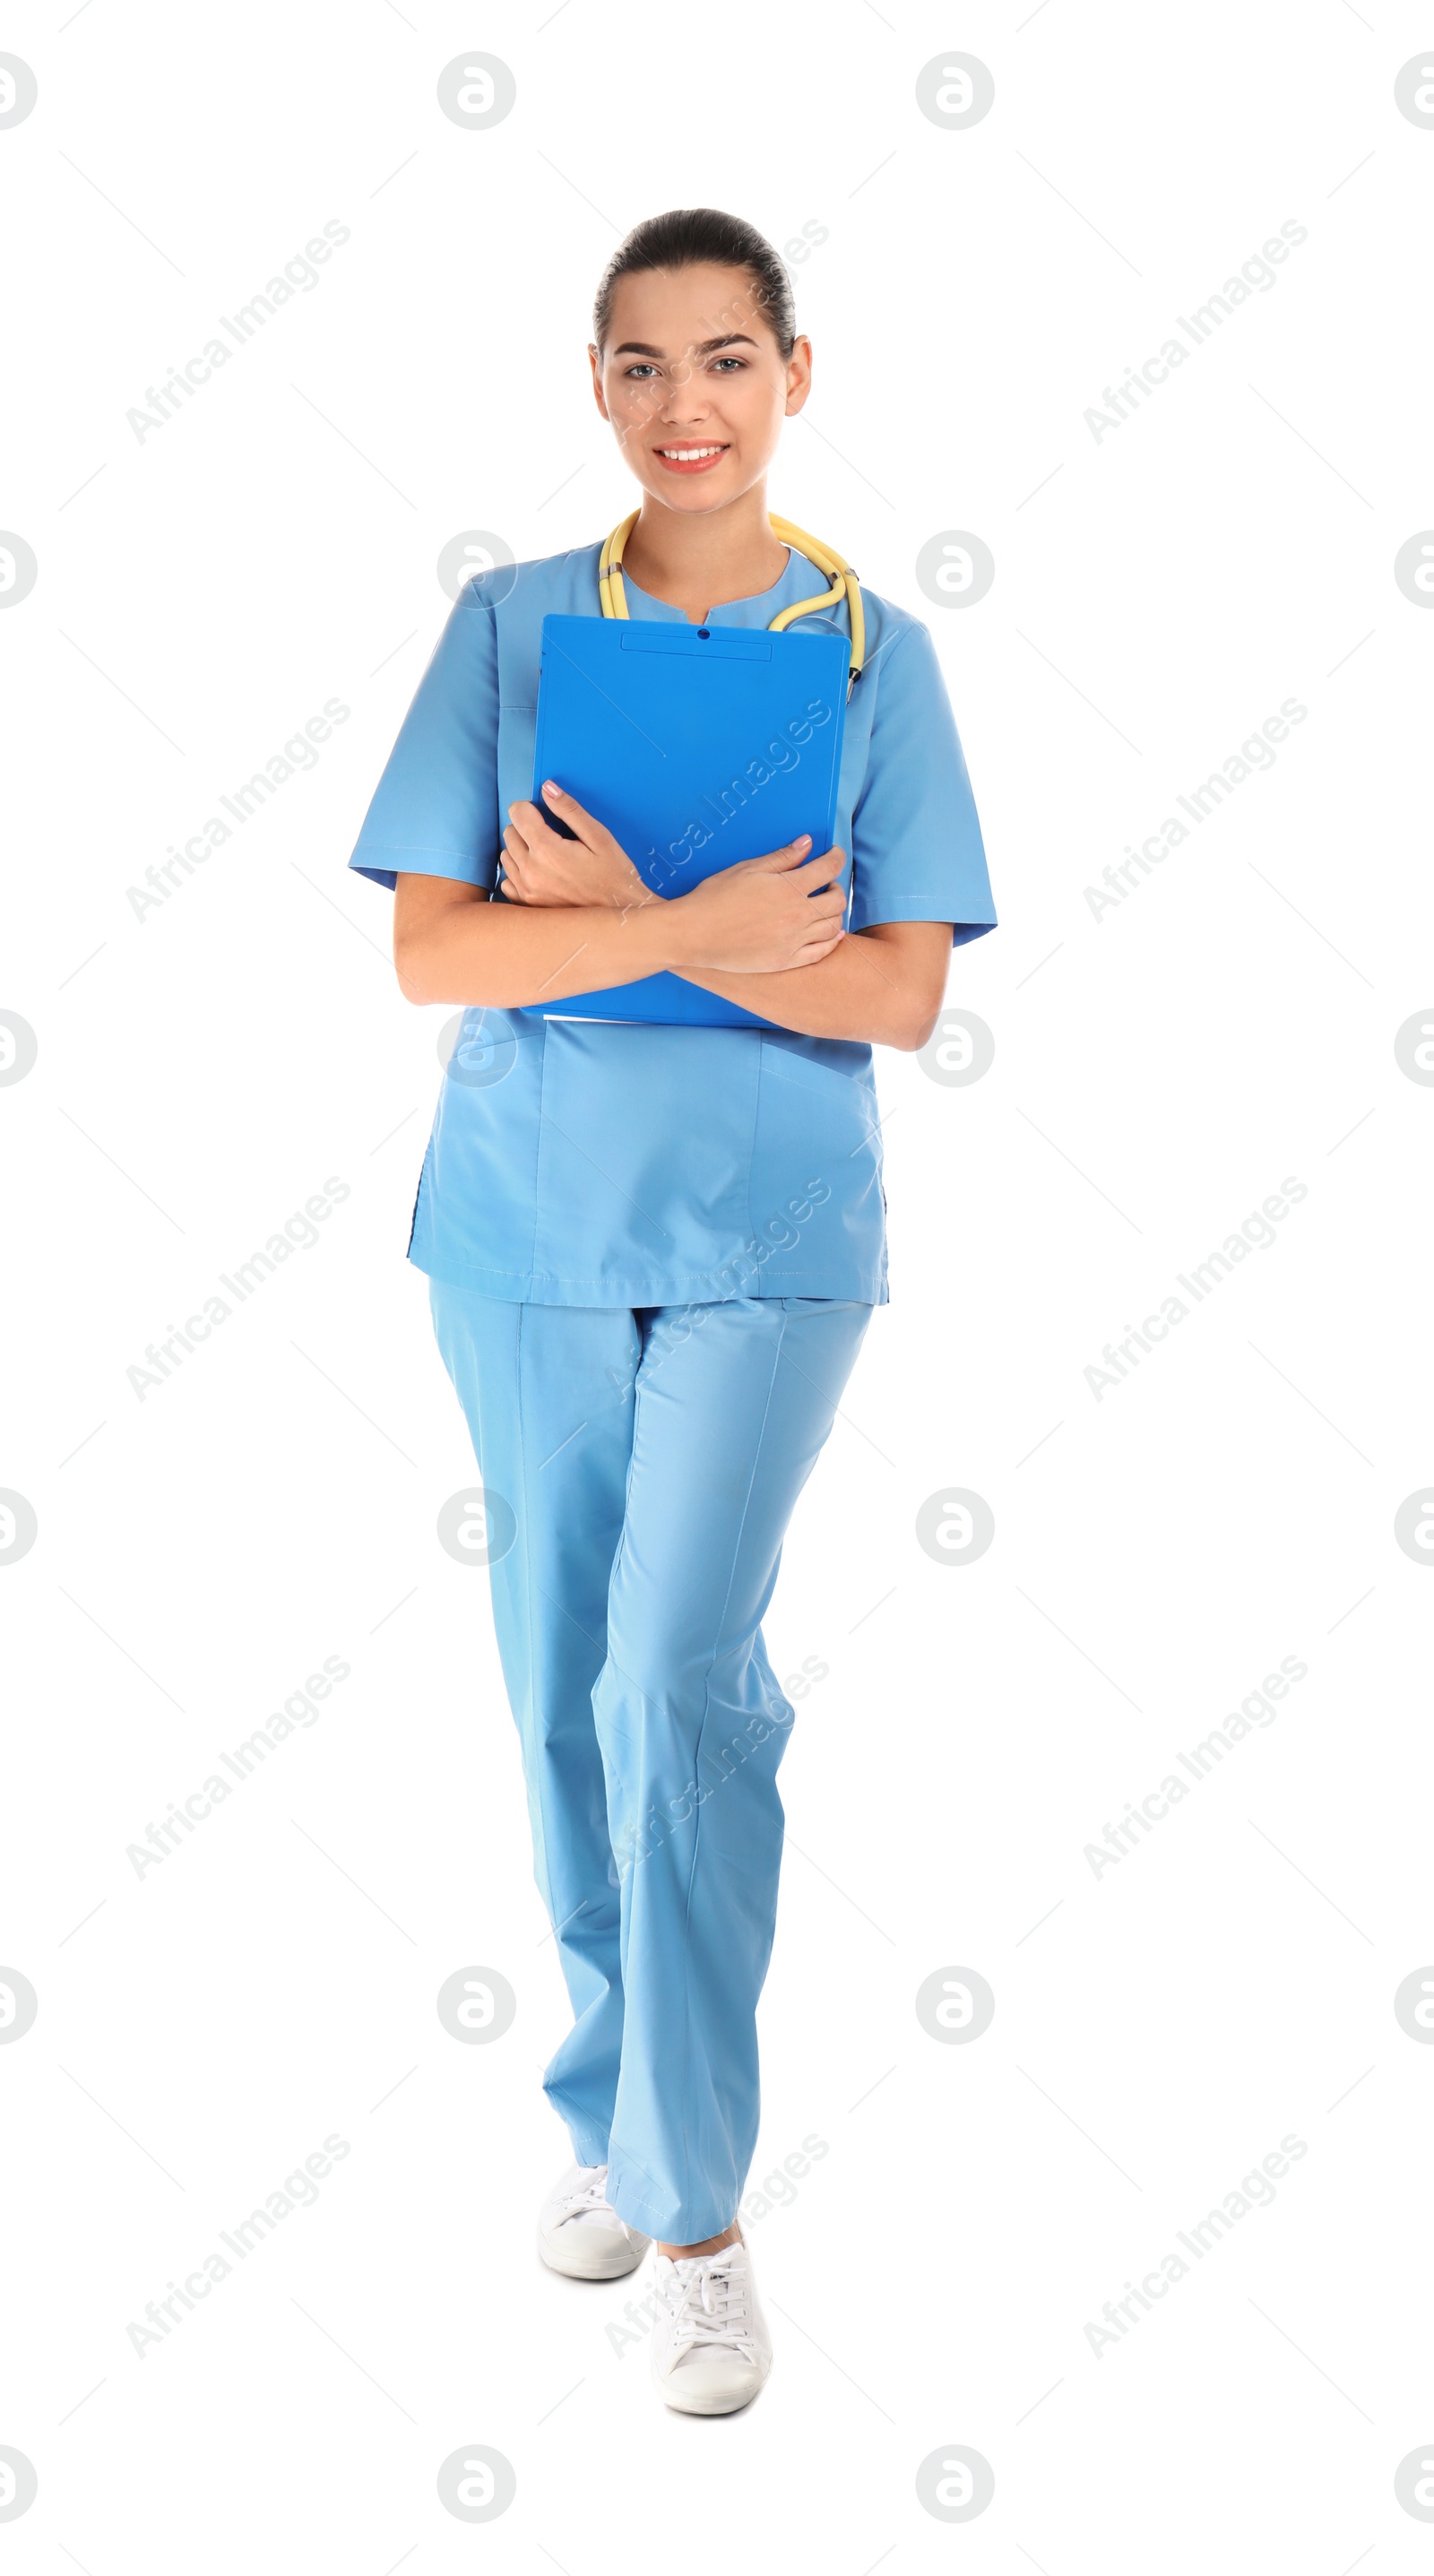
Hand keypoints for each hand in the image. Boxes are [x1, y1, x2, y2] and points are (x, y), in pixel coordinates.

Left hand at [501, 782, 652, 912]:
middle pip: (510, 833)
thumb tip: (547, 788)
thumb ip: (570, 810)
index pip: (517, 813)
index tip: (542, 814)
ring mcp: (526, 891)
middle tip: (550, 837)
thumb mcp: (599, 837)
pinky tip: (539, 875)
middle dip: (526, 828)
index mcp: (547, 850)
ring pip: (506, 857)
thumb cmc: (615, 876)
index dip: (529, 808)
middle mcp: (531, 871)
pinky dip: (518, 874)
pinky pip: (508, 881)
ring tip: (546, 857)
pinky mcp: (527, 905)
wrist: (620, 915)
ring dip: (520, 851)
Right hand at [669, 839, 846, 974]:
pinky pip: (821, 952)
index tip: (835, 855)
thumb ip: (782, 857)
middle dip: (836, 887)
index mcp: (789, 888)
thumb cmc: (715, 897)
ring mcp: (793, 941)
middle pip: (837, 900)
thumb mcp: (747, 869)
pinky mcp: (786, 961)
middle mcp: (797, 915)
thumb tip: (807, 843)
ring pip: (833, 926)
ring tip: (824, 907)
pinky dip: (831, 941)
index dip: (837, 858)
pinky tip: (830, 933)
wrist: (694, 934)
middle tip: (826, 884)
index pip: (828, 868)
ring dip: (835, 913)